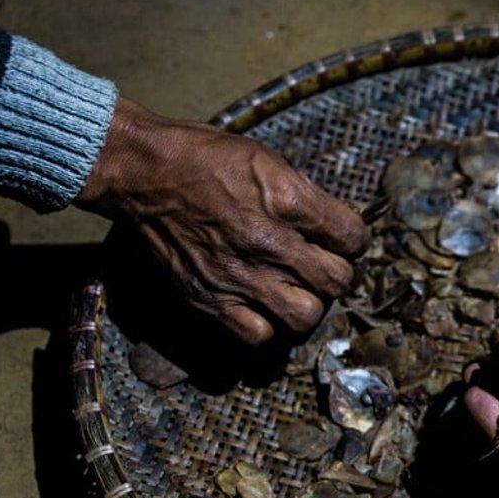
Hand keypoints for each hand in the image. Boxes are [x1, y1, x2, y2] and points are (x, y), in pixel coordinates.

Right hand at [76, 97, 368, 345]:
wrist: (145, 173)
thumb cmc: (206, 160)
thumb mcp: (266, 160)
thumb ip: (304, 197)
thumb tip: (332, 228)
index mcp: (288, 201)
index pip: (353, 238)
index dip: (352, 240)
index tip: (338, 240)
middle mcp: (268, 243)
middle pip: (337, 282)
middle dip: (334, 275)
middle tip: (317, 268)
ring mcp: (239, 276)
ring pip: (305, 316)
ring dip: (306, 306)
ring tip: (293, 292)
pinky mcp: (210, 300)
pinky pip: (258, 337)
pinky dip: (267, 328)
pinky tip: (261, 309)